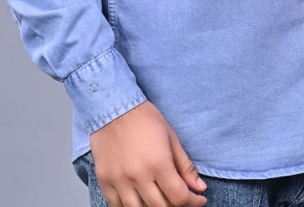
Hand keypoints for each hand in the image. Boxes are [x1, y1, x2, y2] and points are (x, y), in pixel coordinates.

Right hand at [89, 100, 207, 206]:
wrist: (114, 107)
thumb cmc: (144, 118)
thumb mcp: (171, 137)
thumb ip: (185, 166)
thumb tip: (199, 188)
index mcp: (158, 163)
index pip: (179, 197)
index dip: (193, 202)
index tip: (198, 199)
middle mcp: (138, 175)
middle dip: (175, 206)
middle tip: (180, 198)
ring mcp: (119, 180)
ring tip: (160, 200)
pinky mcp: (104, 180)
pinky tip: (139, 201)